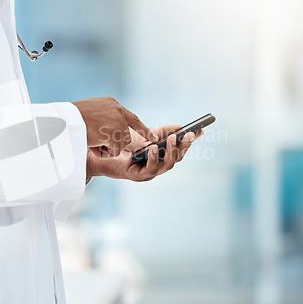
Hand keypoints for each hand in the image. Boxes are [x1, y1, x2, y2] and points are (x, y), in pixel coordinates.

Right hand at [73, 97, 156, 155]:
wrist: (63, 120)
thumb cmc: (70, 119)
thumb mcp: (89, 113)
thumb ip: (103, 119)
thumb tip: (110, 133)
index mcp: (111, 103)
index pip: (132, 118)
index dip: (142, 129)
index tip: (153, 137)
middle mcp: (117, 110)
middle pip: (125, 136)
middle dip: (114, 143)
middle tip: (95, 139)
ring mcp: (117, 121)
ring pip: (120, 145)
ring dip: (105, 147)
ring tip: (90, 139)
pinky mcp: (115, 132)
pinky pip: (113, 152)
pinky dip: (101, 152)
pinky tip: (91, 143)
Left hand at [86, 125, 203, 180]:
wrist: (104, 155)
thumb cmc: (126, 145)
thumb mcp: (148, 134)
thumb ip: (165, 131)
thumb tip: (183, 127)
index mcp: (162, 156)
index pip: (180, 150)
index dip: (189, 142)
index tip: (198, 131)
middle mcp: (158, 166)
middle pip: (177, 159)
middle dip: (183, 146)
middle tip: (187, 135)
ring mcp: (149, 173)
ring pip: (167, 166)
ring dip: (171, 152)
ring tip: (172, 139)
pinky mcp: (138, 176)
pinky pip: (150, 170)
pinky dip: (154, 159)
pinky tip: (154, 148)